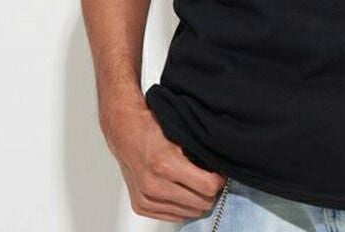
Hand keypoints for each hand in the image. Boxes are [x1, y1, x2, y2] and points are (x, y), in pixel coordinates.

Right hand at [101, 100, 225, 221]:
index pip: (208, 187)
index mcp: (166, 165)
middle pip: (200, 203)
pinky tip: (182, 191)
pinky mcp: (141, 206)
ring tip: (195, 184)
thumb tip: (220, 166)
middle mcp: (154, 186)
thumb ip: (198, 152)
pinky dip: (181, 206)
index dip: (219, 180)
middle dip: (209, 192)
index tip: (220, 173)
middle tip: (209, 178)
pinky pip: (173, 217)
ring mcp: (146, 198)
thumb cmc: (150, 127)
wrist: (124, 130)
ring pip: (188, 213)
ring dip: (195, 200)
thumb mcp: (180, 133)